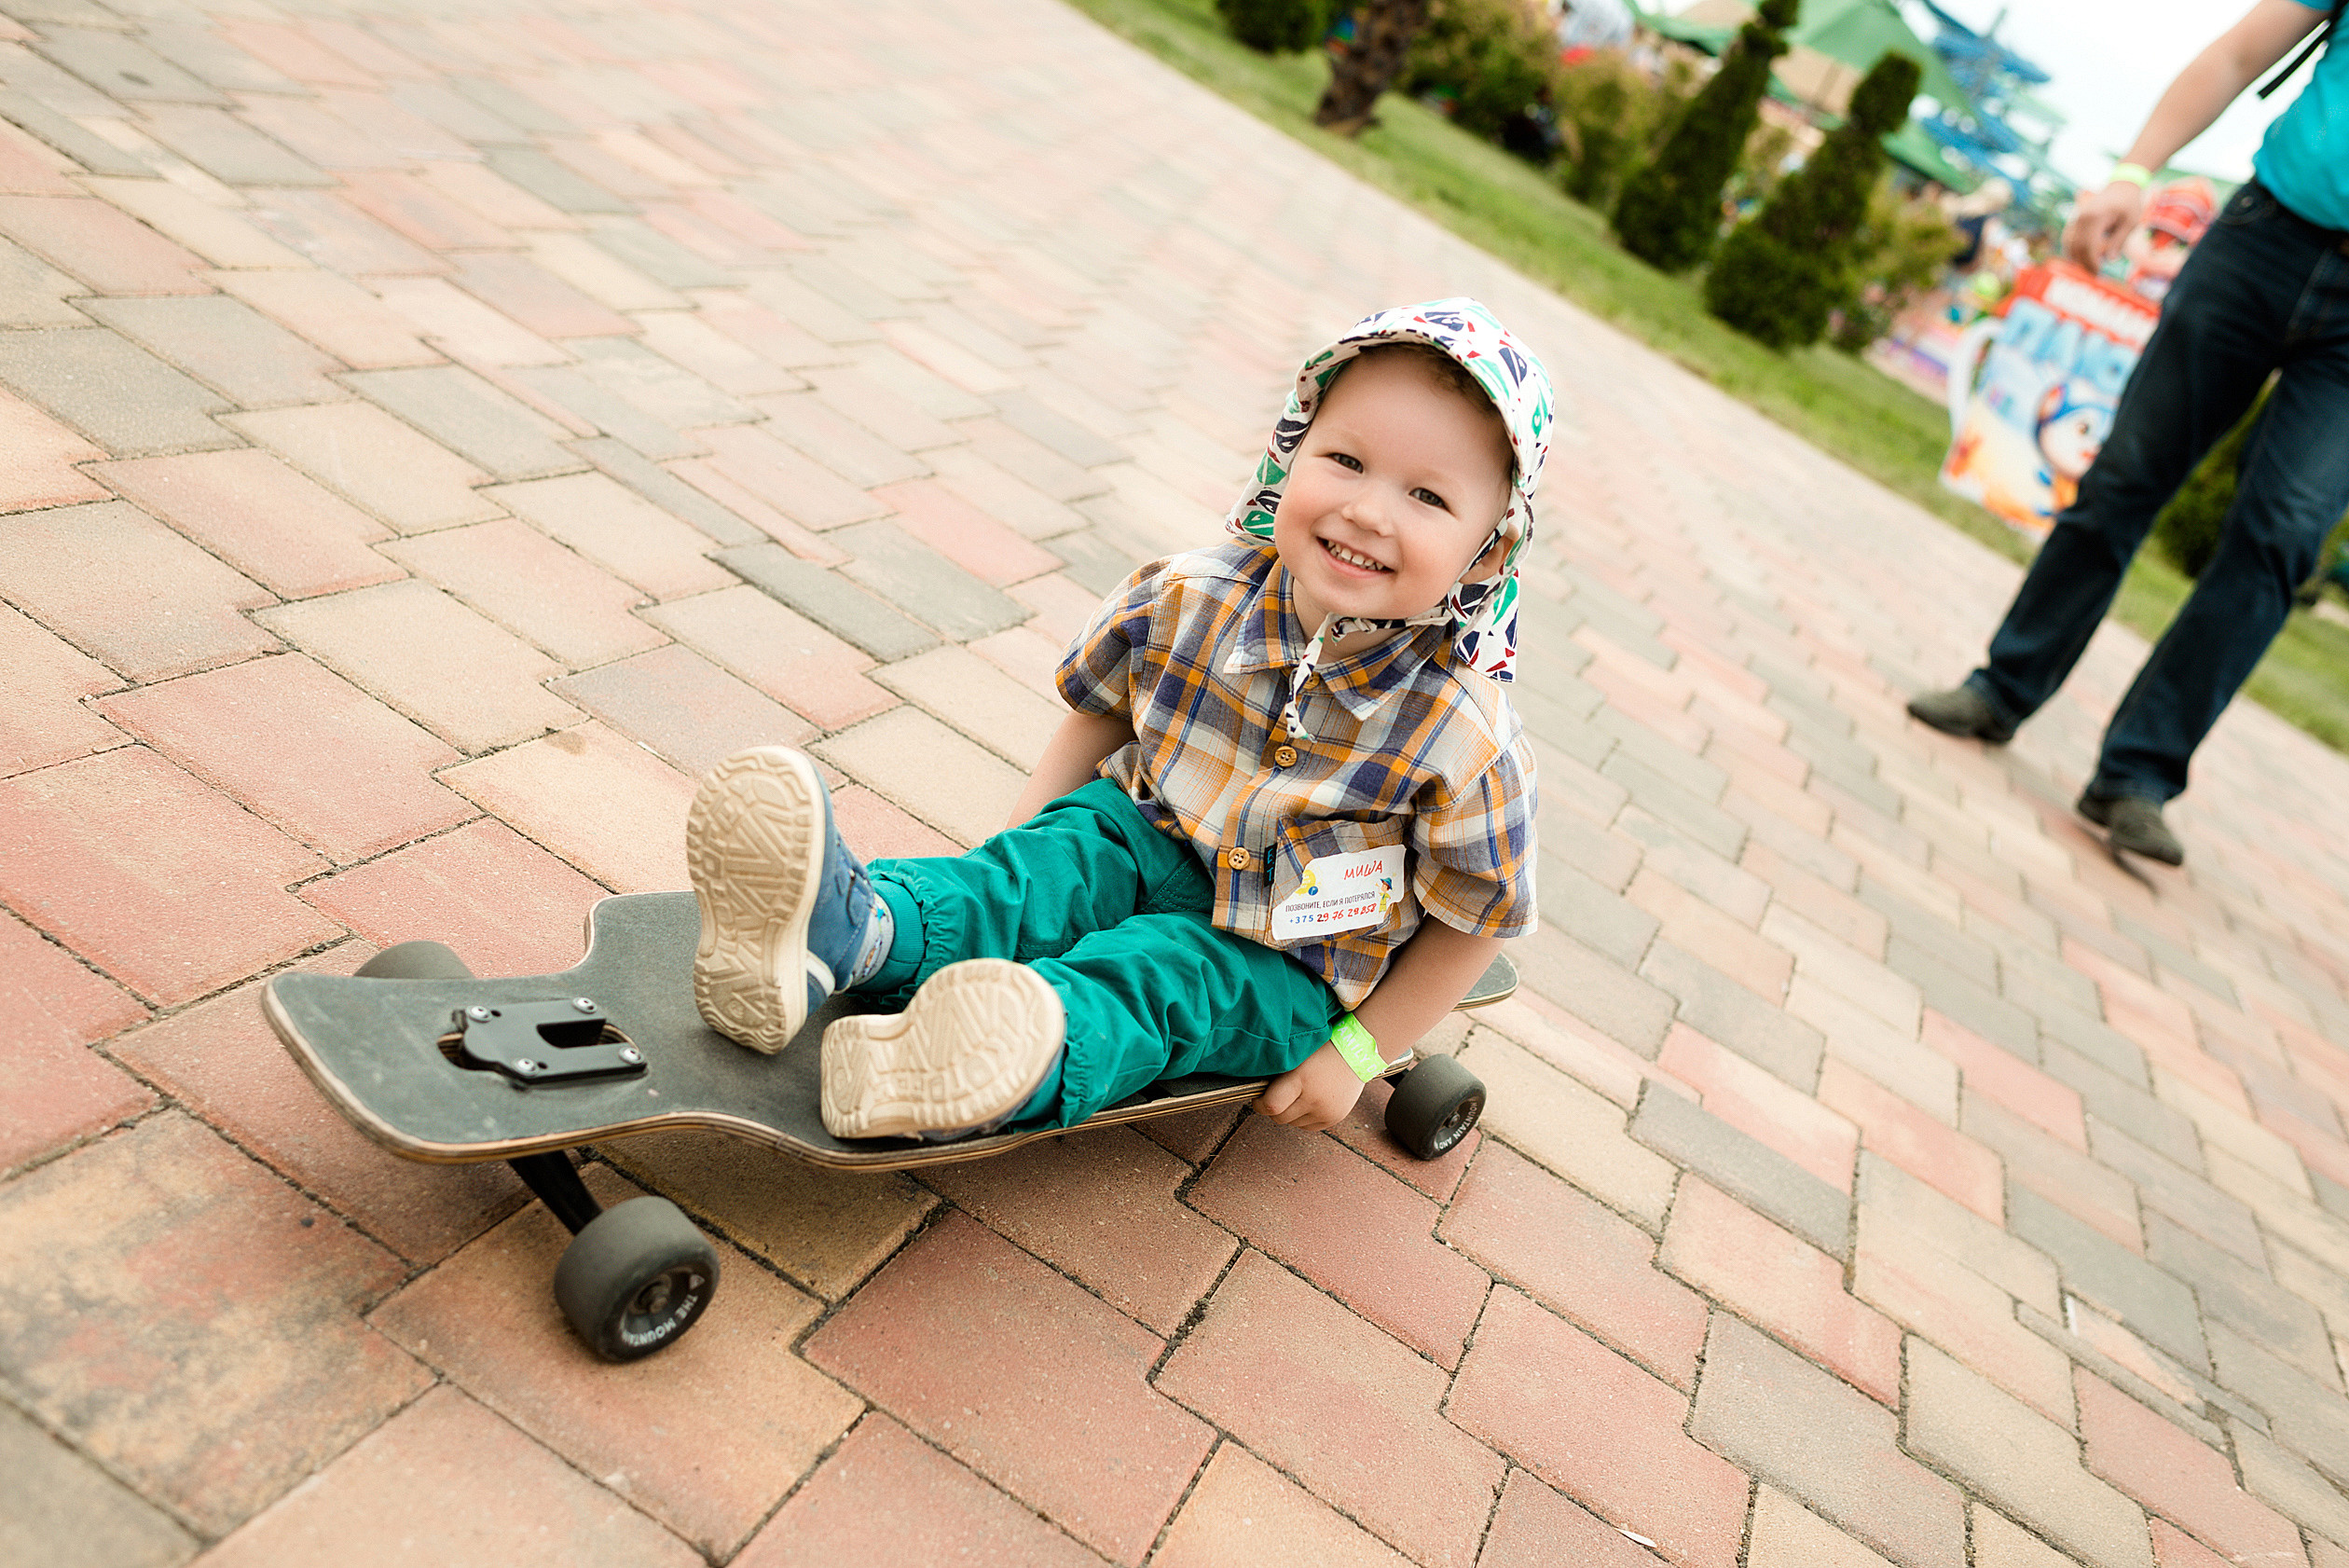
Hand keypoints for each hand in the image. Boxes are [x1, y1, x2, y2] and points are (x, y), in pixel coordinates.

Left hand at [1252, 1040, 1367, 1131]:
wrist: (1356, 1052)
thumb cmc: (1321, 1050)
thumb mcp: (1297, 1057)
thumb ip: (1277, 1075)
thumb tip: (1258, 1092)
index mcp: (1301, 1079)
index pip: (1271, 1105)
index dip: (1259, 1104)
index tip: (1258, 1098)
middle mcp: (1314, 1099)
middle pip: (1280, 1118)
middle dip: (1274, 1108)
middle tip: (1277, 1095)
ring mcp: (1326, 1111)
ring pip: (1293, 1124)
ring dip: (1290, 1113)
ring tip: (1299, 1094)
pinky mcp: (1333, 1119)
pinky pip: (1307, 1126)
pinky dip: (1304, 1117)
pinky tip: (1309, 1101)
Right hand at [2064, 181, 2145, 270]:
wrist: (2121, 186)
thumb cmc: (2128, 204)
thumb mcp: (2131, 222)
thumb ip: (2120, 240)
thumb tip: (2110, 259)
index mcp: (2095, 217)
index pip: (2088, 246)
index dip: (2092, 262)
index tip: (2098, 273)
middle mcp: (2081, 218)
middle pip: (2077, 247)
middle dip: (2084, 263)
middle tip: (2094, 274)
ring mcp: (2076, 218)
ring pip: (2069, 244)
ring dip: (2077, 258)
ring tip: (2089, 266)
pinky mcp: (2074, 220)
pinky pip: (2068, 238)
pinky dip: (2073, 250)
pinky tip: (2082, 257)